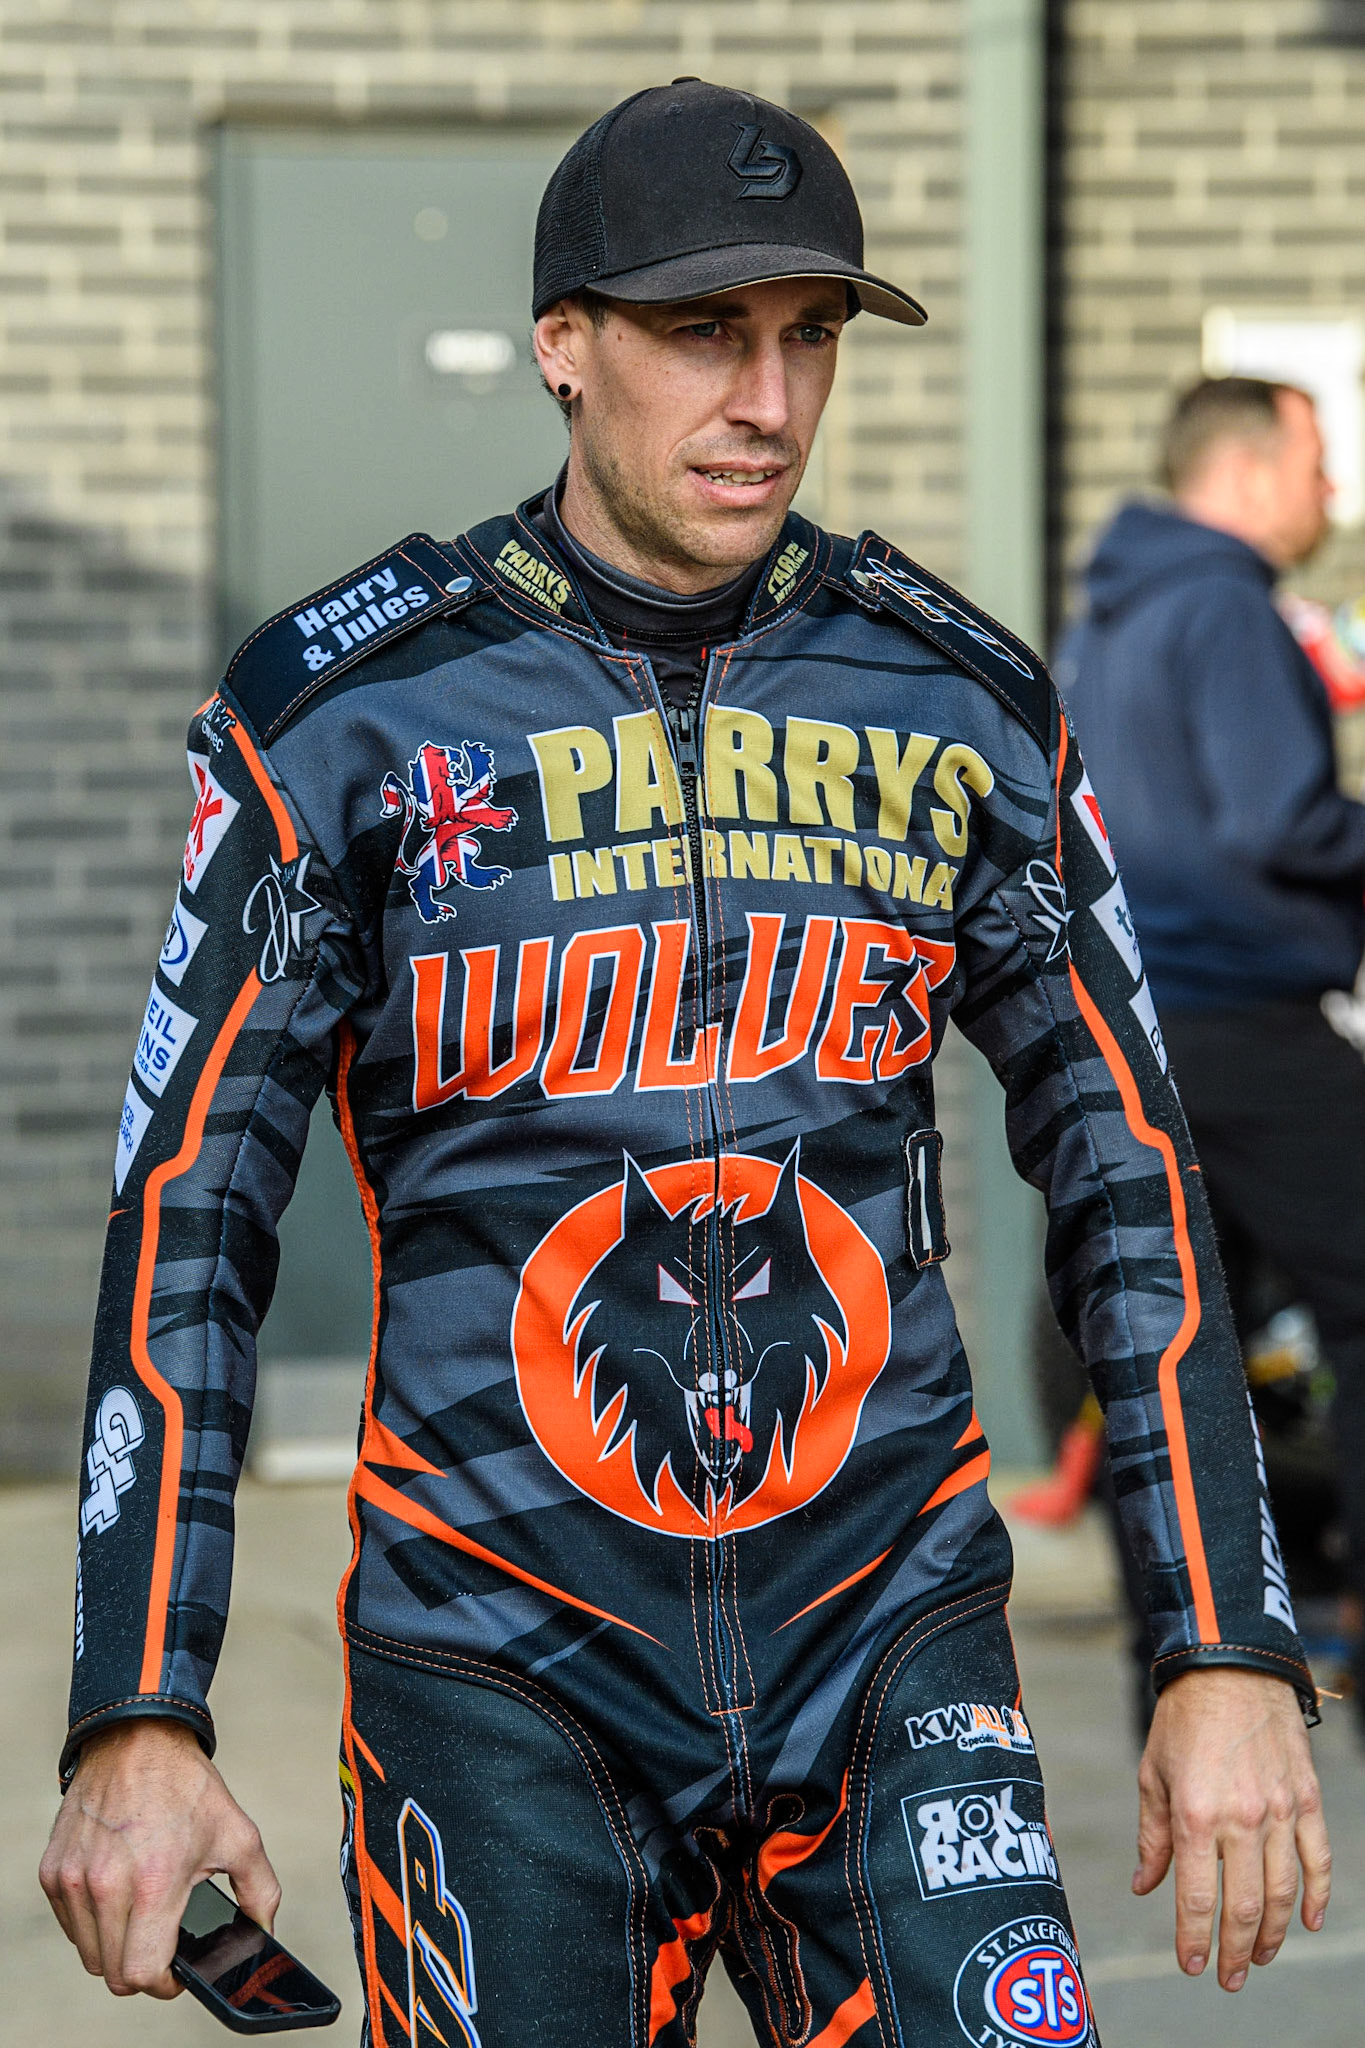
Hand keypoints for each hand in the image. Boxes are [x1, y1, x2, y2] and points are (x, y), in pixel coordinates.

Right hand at [39, 1718, 279, 1998]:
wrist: (136, 1739)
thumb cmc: (188, 1788)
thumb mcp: (239, 1835)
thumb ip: (260, 1893)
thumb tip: (263, 1936)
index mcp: (154, 1883)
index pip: (143, 1974)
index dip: (166, 1983)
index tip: (178, 1970)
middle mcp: (106, 1886)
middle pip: (114, 1973)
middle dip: (143, 1968)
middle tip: (164, 1941)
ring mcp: (74, 1879)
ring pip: (89, 1953)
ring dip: (116, 1947)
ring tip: (143, 1913)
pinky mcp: (52, 1871)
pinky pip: (71, 1924)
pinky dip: (93, 1923)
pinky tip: (119, 1893)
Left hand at [1133, 1666, 1329, 1990]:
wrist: (1230, 1667)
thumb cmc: (1183, 1719)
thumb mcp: (1152, 1773)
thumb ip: (1153, 1836)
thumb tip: (1145, 1885)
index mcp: (1196, 1814)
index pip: (1195, 1896)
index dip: (1193, 1938)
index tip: (1192, 1965)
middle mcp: (1241, 1819)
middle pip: (1245, 1906)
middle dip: (1236, 1950)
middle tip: (1230, 1978)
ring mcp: (1279, 1810)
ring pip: (1283, 1892)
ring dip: (1273, 1934)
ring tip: (1260, 1958)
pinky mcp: (1305, 1799)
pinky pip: (1317, 1859)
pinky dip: (1317, 1896)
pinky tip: (1307, 1922)